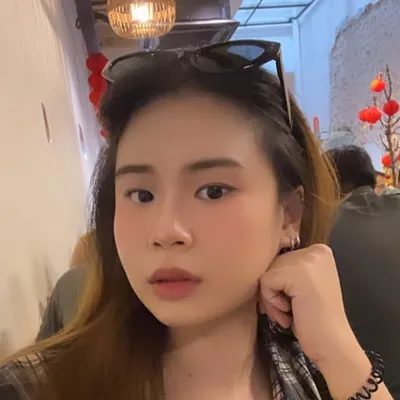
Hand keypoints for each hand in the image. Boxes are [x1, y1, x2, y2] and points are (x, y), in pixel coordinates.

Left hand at [259, 244, 372, 397]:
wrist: (332, 346)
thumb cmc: (313, 319)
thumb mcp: (300, 285)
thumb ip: (286, 269)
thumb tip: (255, 260)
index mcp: (319, 251)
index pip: (279, 258)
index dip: (279, 283)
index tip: (292, 302)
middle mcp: (315, 251)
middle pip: (271, 264)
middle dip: (274, 291)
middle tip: (289, 311)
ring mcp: (308, 260)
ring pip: (266, 272)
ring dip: (271, 298)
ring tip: (289, 313)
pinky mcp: (298, 274)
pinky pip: (265, 282)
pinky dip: (271, 302)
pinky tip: (289, 313)